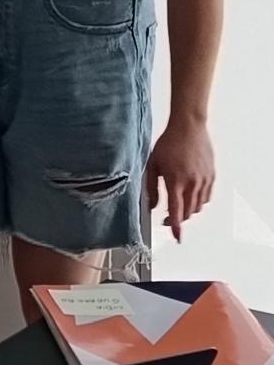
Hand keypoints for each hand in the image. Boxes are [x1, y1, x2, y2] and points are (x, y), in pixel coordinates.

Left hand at [145, 123, 214, 241]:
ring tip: (178, 205)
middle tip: (167, 218)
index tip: (176, 237)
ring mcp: (204, 180)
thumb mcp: (153, 164)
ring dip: (188, 211)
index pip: (176, 210)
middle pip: (187, 212)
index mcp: (176, 181)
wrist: (189, 127)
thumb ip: (151, 187)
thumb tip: (152, 206)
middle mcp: (192, 183)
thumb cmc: (168, 143)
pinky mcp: (211, 176)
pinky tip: (189, 196)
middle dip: (178, 219)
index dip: (175, 226)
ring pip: (197, 207)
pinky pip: (206, 197)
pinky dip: (198, 202)